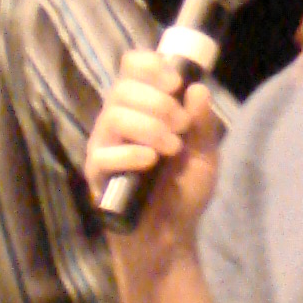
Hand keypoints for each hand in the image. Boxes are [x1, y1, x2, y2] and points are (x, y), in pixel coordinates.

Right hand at [84, 51, 221, 244]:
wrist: (172, 236)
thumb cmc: (184, 192)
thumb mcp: (205, 155)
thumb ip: (203, 124)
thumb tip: (198, 89)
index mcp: (142, 109)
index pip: (131, 68)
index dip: (150, 66)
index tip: (175, 82)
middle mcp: (118, 121)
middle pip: (123, 89)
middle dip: (159, 102)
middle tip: (181, 127)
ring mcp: (104, 147)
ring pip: (113, 116)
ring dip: (149, 127)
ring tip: (172, 148)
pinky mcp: (97, 175)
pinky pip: (102, 155)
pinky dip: (130, 154)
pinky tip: (151, 162)